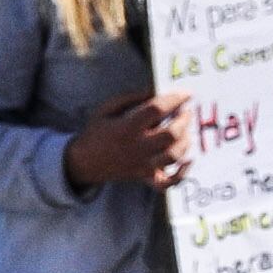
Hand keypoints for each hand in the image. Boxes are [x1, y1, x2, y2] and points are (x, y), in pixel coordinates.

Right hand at [64, 90, 198, 190]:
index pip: (157, 109)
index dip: (175, 99)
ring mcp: (143, 164)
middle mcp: (137, 147)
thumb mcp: (107, 109)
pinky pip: (168, 181)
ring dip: (185, 140)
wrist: (83, 162)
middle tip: (186, 112)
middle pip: (171, 134)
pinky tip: (189, 160)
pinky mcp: (145, 176)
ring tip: (185, 129)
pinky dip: (182, 173)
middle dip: (184, 120)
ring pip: (174, 155)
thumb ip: (131, 98)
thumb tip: (156, 91)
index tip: (186, 94)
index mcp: (126, 127)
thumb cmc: (96, 132)